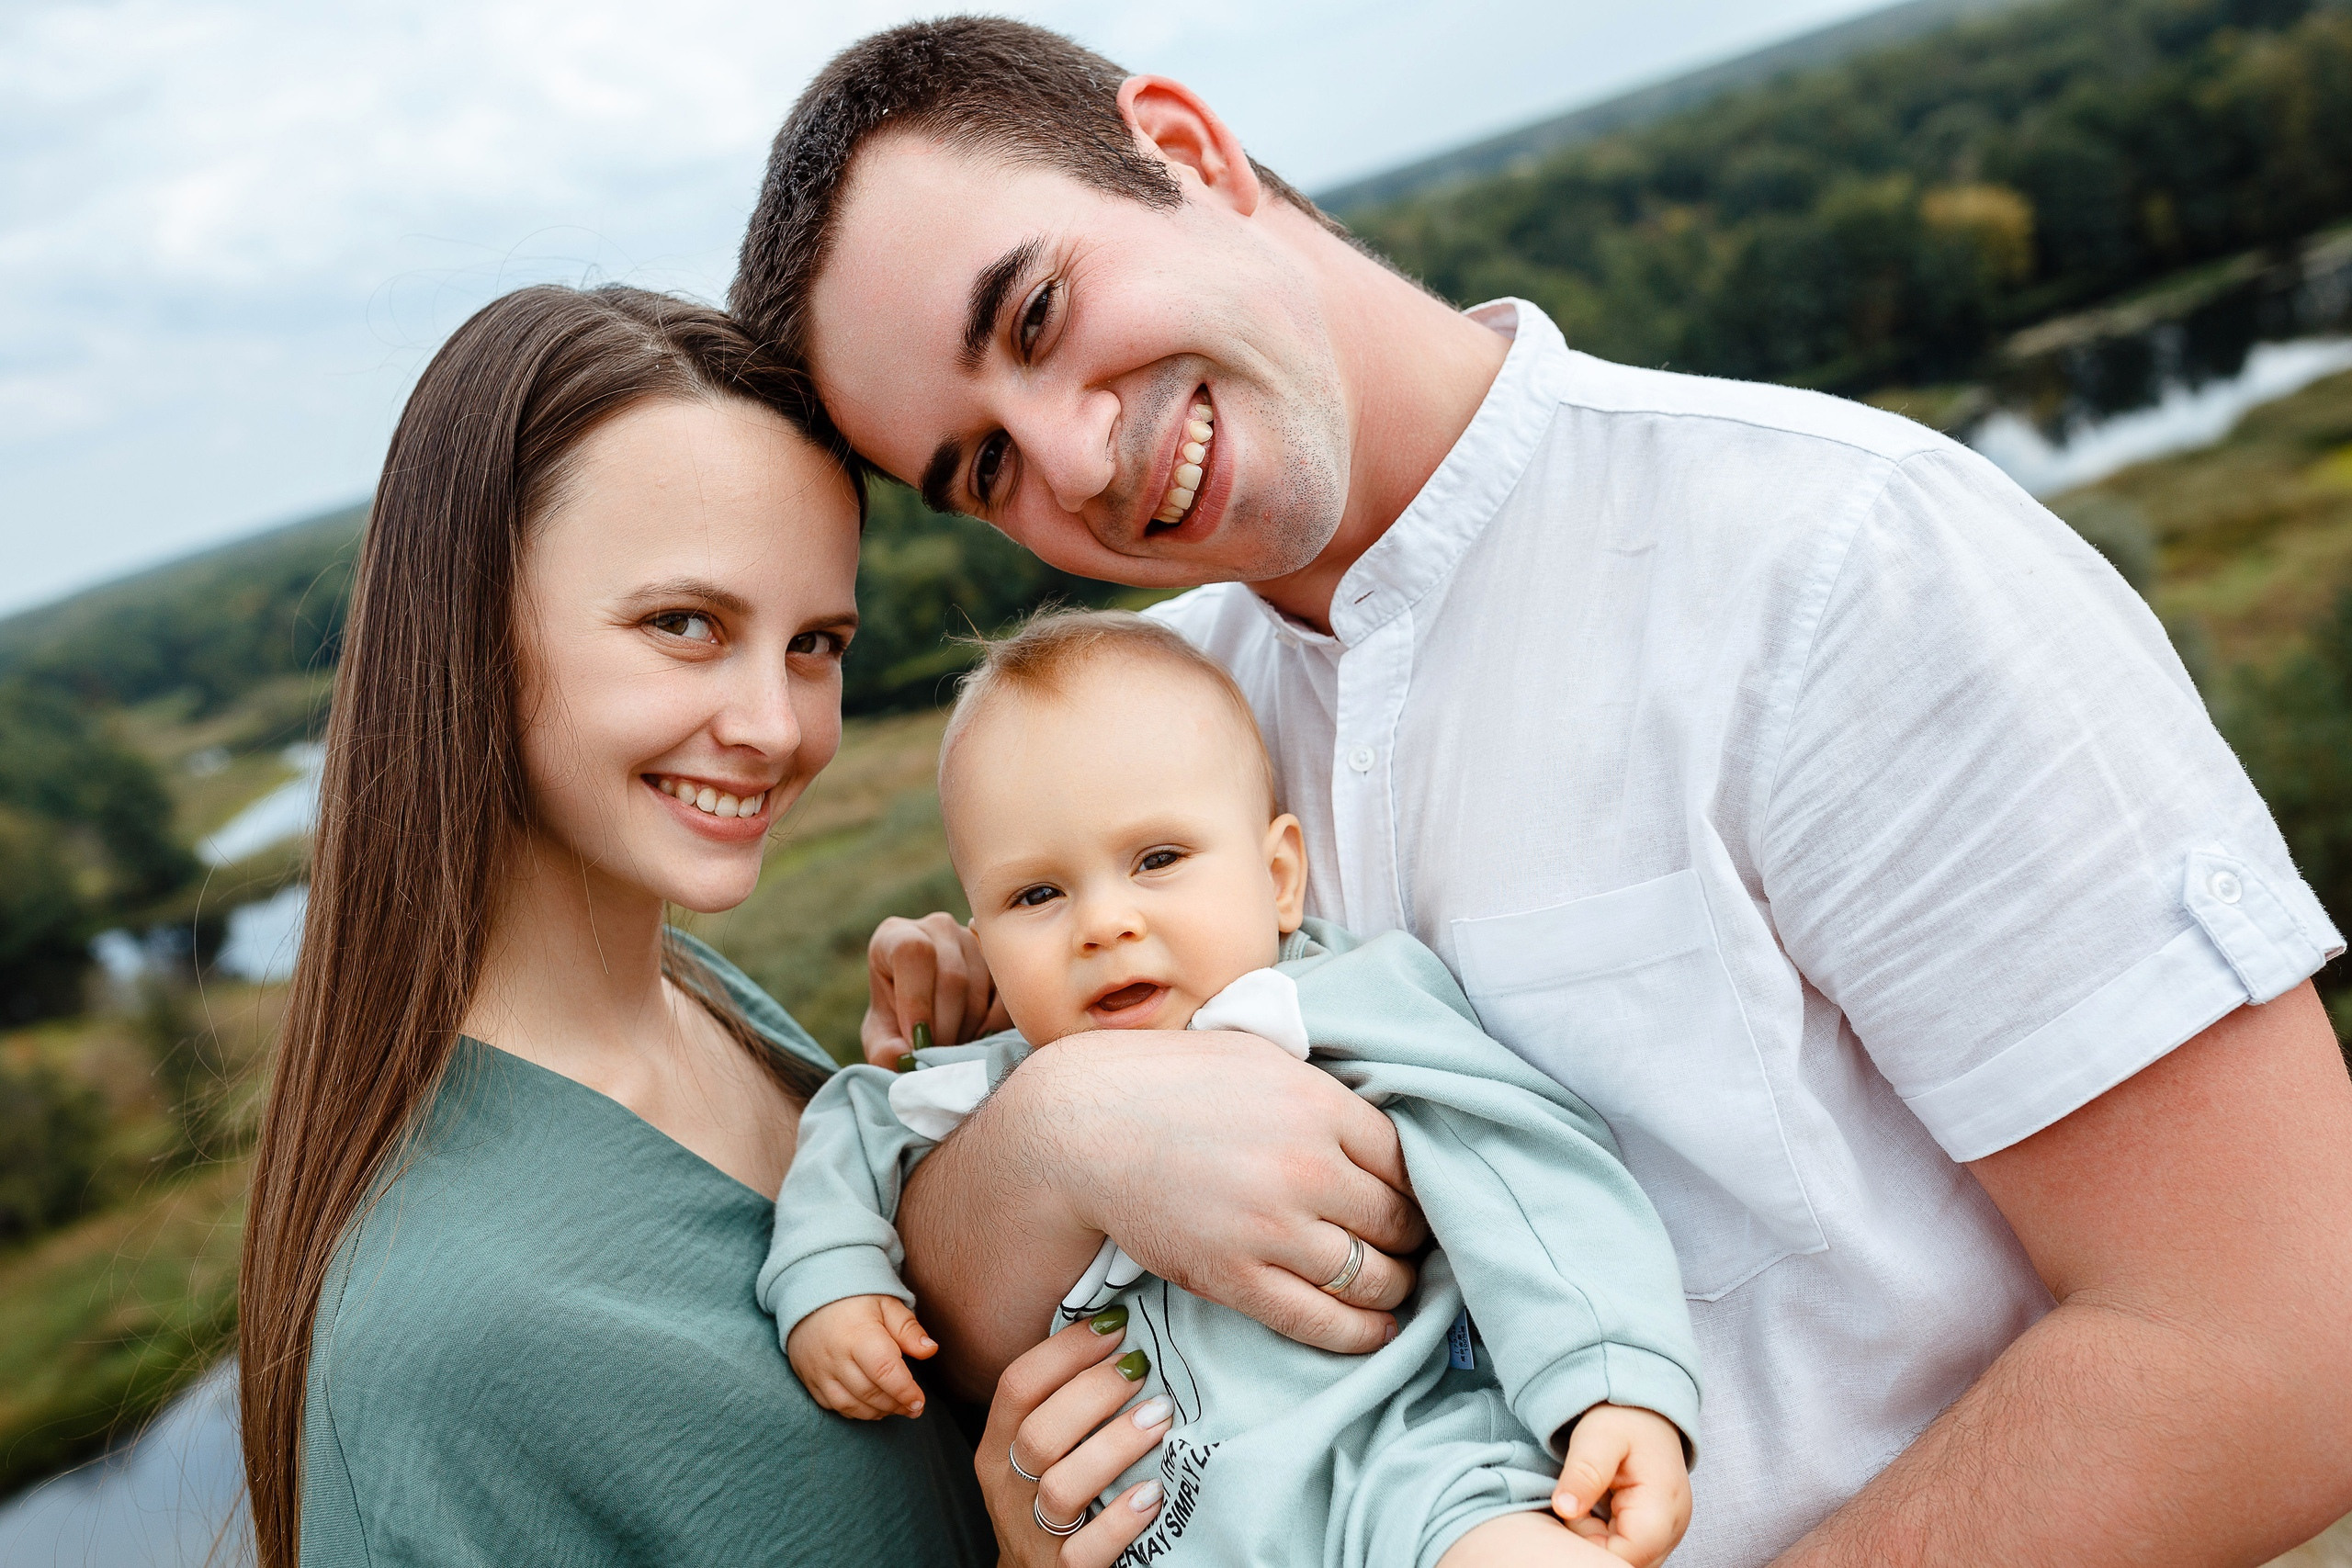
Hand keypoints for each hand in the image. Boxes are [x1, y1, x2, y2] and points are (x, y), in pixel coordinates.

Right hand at [784, 1294, 937, 1419]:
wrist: (811, 1298)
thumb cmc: (856, 1301)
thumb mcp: (886, 1305)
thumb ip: (908, 1329)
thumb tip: (930, 1350)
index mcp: (858, 1334)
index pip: (884, 1370)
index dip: (905, 1391)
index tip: (920, 1401)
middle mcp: (836, 1355)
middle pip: (869, 1392)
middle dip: (895, 1405)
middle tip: (914, 1408)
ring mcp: (819, 1370)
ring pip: (850, 1404)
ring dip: (877, 1412)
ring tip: (895, 1408)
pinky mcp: (810, 1380)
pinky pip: (833, 1406)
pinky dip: (855, 1412)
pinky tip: (871, 1407)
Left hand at [862, 912, 1011, 1065]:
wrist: (925, 1017)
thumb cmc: (898, 1023)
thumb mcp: (882, 1040)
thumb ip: (884, 1053)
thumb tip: (905, 1057)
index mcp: (896, 936)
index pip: (913, 953)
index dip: (917, 1000)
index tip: (917, 1040)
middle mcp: (938, 928)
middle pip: (952, 976)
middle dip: (945, 1027)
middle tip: (937, 1056)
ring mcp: (975, 940)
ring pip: (979, 989)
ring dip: (967, 1031)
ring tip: (952, 1048)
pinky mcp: (1003, 960)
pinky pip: (1006, 998)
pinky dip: (992, 1028)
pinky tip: (975, 1039)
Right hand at [980, 1310, 1173, 1566]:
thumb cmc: (1052, 1495)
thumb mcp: (1041, 1448)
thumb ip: (1064, 1401)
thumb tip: (1119, 1329)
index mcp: (997, 1446)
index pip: (1017, 1386)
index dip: (1066, 1350)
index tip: (1117, 1325)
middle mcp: (1007, 1488)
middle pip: (1038, 1433)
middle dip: (1094, 1392)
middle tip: (1142, 1368)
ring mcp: (1032, 1533)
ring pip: (1060, 1487)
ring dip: (1113, 1446)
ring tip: (1160, 1416)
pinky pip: (1086, 1550)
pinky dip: (1121, 1519)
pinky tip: (1154, 1493)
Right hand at [1018, 1028, 1426, 1354]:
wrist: (1081, 1127)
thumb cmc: (1168, 1082)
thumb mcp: (1258, 1056)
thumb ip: (1320, 1088)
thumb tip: (1369, 1120)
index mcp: (1318, 1106)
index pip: (1407, 1162)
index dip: (1420, 1187)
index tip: (1418, 1200)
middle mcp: (1306, 1169)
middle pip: (1398, 1222)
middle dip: (1413, 1239)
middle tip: (1412, 1247)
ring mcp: (1272, 1228)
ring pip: (1372, 1277)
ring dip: (1395, 1288)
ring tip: (1395, 1287)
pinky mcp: (1236, 1277)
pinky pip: (1321, 1320)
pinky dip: (1361, 1332)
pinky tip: (1376, 1330)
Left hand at [1553, 1404, 1691, 1565]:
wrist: (1643, 1409)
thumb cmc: (1622, 1419)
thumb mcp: (1598, 1437)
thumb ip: (1584, 1472)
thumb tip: (1564, 1509)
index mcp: (1663, 1508)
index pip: (1625, 1557)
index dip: (1590, 1542)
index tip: (1575, 1509)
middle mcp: (1673, 1528)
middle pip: (1627, 1562)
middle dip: (1594, 1543)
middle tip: (1580, 1502)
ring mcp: (1668, 1532)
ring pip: (1626, 1559)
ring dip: (1600, 1540)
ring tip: (1591, 1501)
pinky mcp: (1658, 1531)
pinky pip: (1629, 1550)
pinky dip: (1606, 1537)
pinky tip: (1599, 1508)